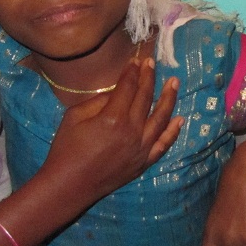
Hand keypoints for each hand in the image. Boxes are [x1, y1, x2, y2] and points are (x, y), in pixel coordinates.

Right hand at [43, 58, 182, 201]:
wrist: (69, 184)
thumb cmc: (66, 148)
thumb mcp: (75, 116)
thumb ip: (98, 101)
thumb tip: (116, 93)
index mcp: (113, 117)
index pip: (128, 87)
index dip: (133, 72)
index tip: (137, 61)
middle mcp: (132, 131)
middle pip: (146, 98)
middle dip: (149, 78)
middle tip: (153, 64)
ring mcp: (141, 148)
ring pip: (161, 118)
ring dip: (169, 98)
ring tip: (174, 83)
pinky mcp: (144, 163)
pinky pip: (163, 145)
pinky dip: (173, 132)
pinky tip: (179, 119)